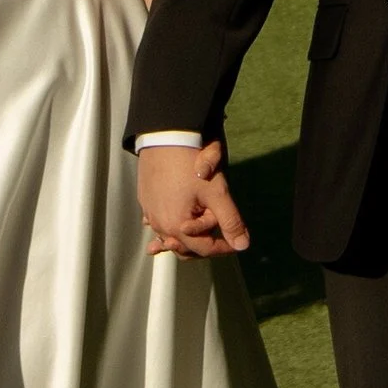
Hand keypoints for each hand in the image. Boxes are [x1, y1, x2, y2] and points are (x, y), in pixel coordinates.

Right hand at [139, 141, 249, 258]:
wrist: (164, 137)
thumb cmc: (190, 164)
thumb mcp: (217, 193)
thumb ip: (230, 221)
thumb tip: (243, 245)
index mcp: (178, 227)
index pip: (205, 249)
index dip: (224, 248)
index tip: (235, 242)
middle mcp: (160, 225)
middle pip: (185, 248)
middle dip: (203, 244)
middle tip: (218, 237)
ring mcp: (150, 213)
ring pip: (170, 237)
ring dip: (185, 237)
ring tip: (197, 234)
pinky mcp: (144, 201)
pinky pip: (157, 222)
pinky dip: (169, 225)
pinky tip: (174, 222)